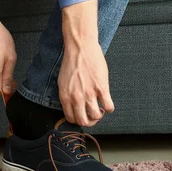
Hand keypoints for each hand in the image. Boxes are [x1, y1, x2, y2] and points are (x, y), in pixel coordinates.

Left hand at [59, 0, 114, 126]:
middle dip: (89, 121)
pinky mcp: (102, 88)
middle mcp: (76, 97)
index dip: (78, 120)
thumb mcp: (63, 82)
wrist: (80, 49)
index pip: (70, 118)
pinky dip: (109, 108)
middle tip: (93, 116)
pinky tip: (107, 102)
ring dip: (99, 115)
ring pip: (96, 116)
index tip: (82, 116)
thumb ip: (67, 96)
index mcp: (65, 96)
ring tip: (100, 108)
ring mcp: (89, 93)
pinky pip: (108, 106)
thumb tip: (71, 107)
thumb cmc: (71, 63)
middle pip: (83, 121)